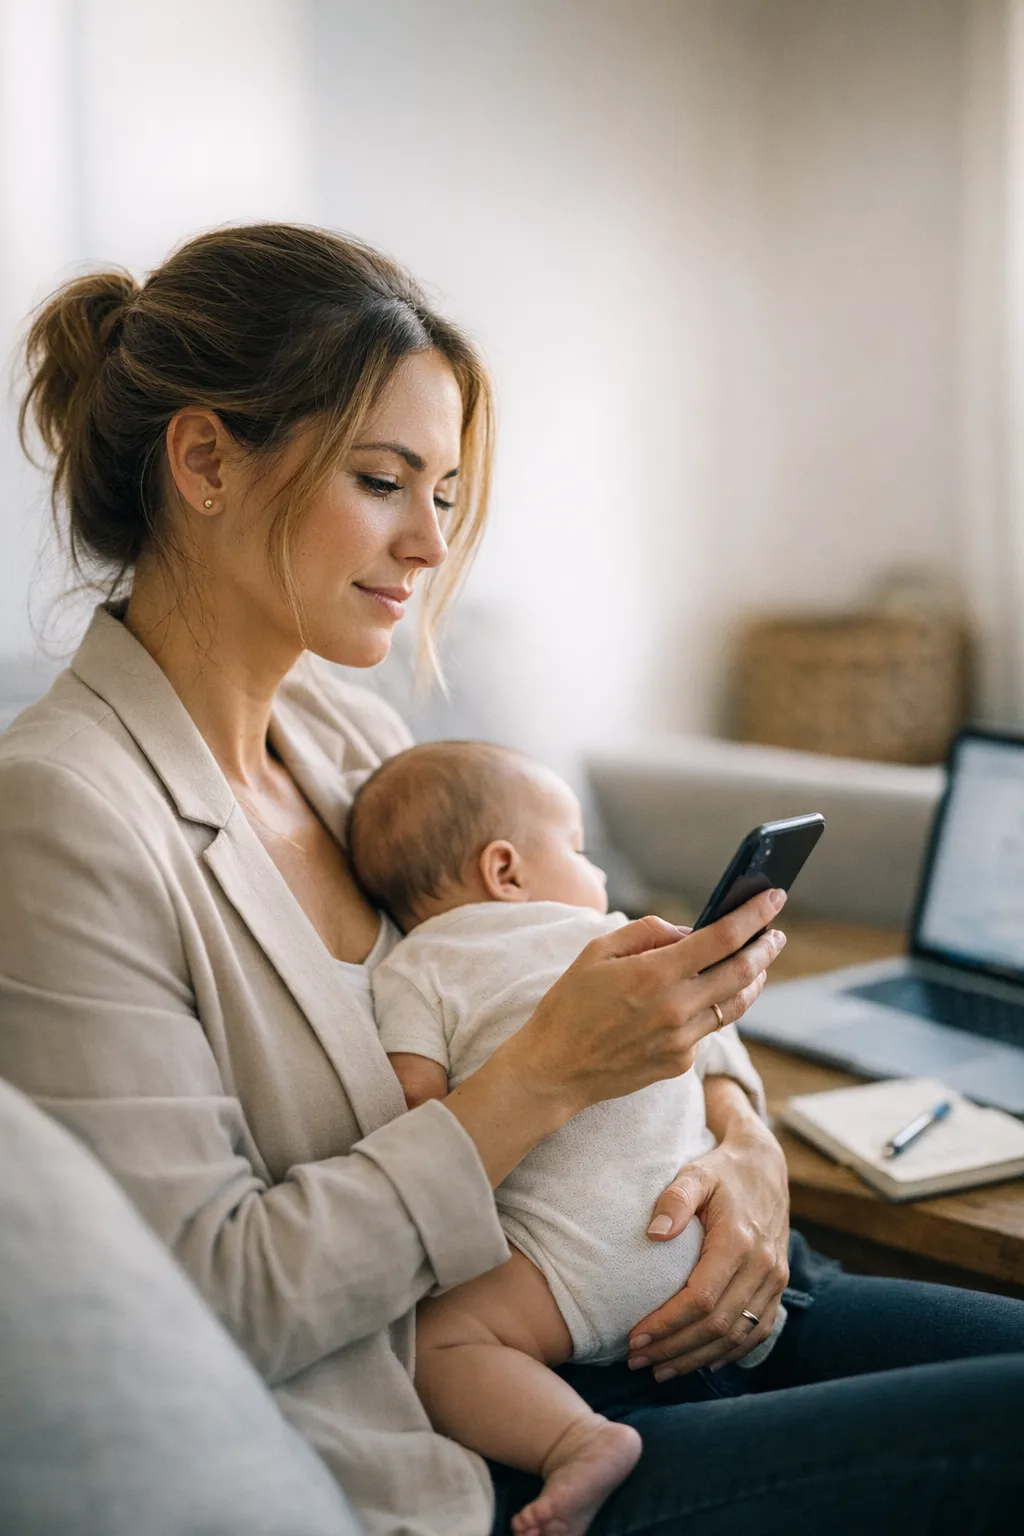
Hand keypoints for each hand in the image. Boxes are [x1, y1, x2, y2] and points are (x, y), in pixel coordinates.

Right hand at [503, 891, 787, 1121]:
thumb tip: (688, 931)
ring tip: (758, 963)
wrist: (553, 1070)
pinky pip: (707, 1029)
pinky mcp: (679, 1063)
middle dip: (766, 947)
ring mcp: (682, 1040)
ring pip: (735, 1005)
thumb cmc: (569, 1005)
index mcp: (656, 973)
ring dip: (753, 980)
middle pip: (743, 972)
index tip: (775, 897)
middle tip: (775, 933)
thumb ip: (646, 932)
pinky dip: (713, 1008)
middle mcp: (677, 1008)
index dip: (754, 914)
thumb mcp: (597, 951)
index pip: (723, 937)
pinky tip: (706, 997)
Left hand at [627, 1080, 790, 1377]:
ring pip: (737, 1336)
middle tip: (637, 1362)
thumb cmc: (721, 1170)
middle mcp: (763, 1266)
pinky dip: (730, 1353)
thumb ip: (675, 1197)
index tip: (634, 1338)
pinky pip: (758, 1331)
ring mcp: (775, 1279)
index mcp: (739, 1241)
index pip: (701, 1299)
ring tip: (661, 1369)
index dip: (667, 1324)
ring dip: (698, 1358)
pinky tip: (704, 1363)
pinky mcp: (778, 1285)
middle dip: (675, 1348)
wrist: (765, 1164)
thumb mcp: (696, 1172)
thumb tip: (654, 1233)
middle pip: (717, 1325)